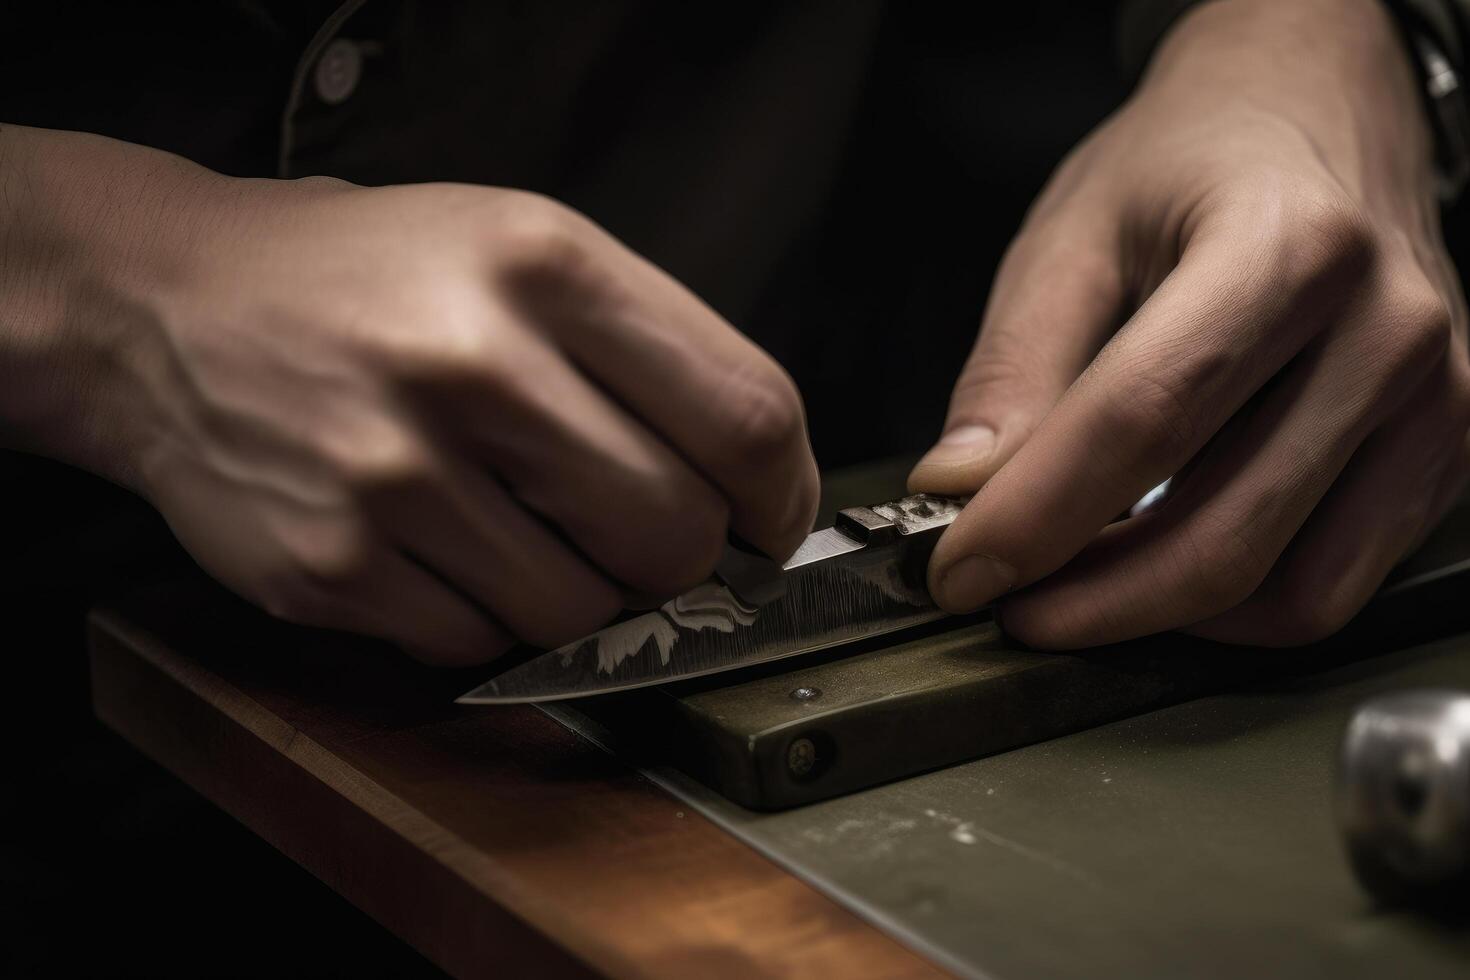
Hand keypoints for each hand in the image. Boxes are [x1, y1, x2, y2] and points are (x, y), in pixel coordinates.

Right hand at [9, 154, 817, 663]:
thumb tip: (756, 486)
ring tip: (526, 531)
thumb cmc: (369, 280)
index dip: (782, 495)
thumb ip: (646, 348)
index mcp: (545, 264)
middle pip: (676, 533)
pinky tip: (447, 552)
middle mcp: (474, 362)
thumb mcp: (517, 247)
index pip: (746, 414)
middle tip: (647, 538)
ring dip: (582, 597)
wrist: (163, 306)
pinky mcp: (335, 564)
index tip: (766, 521)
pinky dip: (488, 620)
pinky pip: (481, 646)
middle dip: (685, 561)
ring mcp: (395, 472)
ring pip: (584, 613)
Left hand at [909, 0, 1469, 646]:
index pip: (1142, 421)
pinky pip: (1331, 584)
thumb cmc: (1195, 158)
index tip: (961, 572)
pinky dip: (1234, 609)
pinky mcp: (1444, 448)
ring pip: (1284, 590)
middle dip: (1090, 601)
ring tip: (1076, 583)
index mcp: (1284, 247)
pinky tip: (1161, 568)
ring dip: (1159, 616)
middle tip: (1009, 603)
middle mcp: (1385, 328)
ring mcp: (1433, 398)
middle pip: (1221, 534)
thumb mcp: (1073, 235)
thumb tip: (960, 491)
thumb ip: (1014, 369)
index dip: (1035, 520)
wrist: (1314, 108)